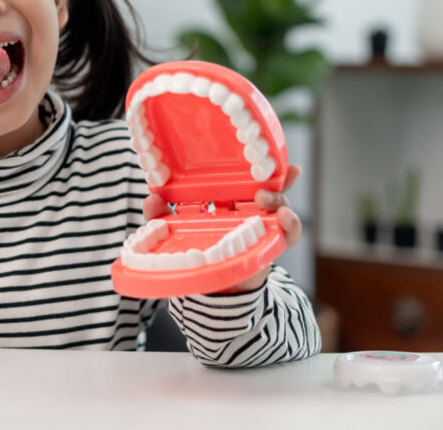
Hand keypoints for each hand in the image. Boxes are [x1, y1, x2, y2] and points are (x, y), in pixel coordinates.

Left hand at [141, 163, 302, 292]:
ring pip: (280, 206)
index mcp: (227, 203)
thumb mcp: (177, 231)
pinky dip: (290, 226)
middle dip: (276, 176)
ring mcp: (262, 228)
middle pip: (268, 187)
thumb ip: (162, 216)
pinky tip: (285, 219)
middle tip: (270, 176)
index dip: (253, 164)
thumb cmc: (199, 253)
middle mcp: (249, 212)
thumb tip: (151, 200)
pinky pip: (288, 234)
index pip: (242, 179)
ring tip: (265, 199)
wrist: (215, 290)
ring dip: (278, 199)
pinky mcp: (270, 246)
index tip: (261, 152)